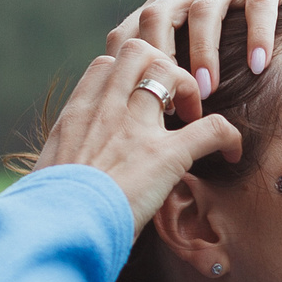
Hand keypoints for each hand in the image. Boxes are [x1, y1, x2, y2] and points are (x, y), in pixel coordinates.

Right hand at [32, 38, 238, 232]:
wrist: (57, 229)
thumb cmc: (50, 212)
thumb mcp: (51, 174)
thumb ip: (68, 160)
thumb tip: (73, 176)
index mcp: (78, 115)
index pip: (106, 64)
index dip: (129, 73)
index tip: (139, 99)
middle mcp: (107, 110)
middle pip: (139, 52)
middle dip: (162, 66)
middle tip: (171, 104)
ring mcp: (136, 127)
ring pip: (170, 70)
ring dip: (189, 87)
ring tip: (192, 117)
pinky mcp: (165, 155)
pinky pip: (212, 127)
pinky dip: (228, 136)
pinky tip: (232, 153)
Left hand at [112, 0, 281, 93]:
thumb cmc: (244, 35)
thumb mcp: (207, 52)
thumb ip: (181, 74)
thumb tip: (158, 132)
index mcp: (168, 6)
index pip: (132, 31)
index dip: (127, 66)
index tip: (137, 107)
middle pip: (159, 15)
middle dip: (160, 59)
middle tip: (169, 102)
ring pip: (205, 11)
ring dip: (203, 52)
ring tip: (209, 90)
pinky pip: (258, 5)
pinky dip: (257, 35)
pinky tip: (259, 66)